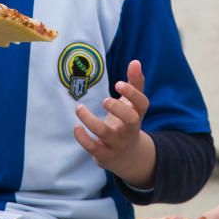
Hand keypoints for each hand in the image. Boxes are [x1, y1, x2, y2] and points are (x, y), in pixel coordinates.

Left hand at [74, 59, 153, 185]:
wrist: (127, 156)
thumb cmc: (127, 122)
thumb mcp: (133, 105)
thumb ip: (135, 83)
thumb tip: (135, 61)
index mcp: (137, 115)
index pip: (142, 104)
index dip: (132, 93)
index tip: (118, 83)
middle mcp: (130, 130)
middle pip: (130, 120)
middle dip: (117, 109)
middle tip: (104, 100)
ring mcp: (117, 143)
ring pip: (105, 133)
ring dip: (90, 120)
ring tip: (79, 108)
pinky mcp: (104, 155)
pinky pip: (93, 148)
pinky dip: (83, 138)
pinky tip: (76, 127)